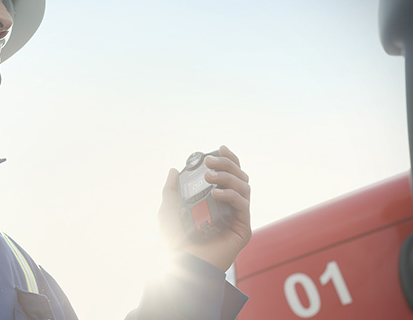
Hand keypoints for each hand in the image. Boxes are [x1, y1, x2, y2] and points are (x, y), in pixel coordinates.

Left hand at [158, 145, 251, 271]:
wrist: (182, 264)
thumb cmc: (175, 242)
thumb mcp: (168, 210)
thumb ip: (171, 190)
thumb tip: (174, 170)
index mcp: (217, 201)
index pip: (229, 175)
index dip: (228, 159)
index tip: (219, 148)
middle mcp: (230, 207)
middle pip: (240, 177)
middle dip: (227, 164)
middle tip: (210, 161)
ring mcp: (237, 217)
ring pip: (244, 187)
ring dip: (228, 177)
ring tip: (210, 178)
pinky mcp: (242, 229)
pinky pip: (242, 205)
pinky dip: (231, 195)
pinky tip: (217, 194)